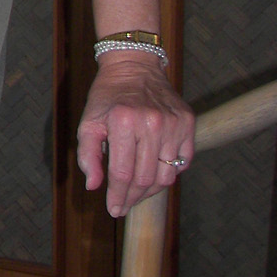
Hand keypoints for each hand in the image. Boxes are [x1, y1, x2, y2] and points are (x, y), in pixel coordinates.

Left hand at [76, 53, 194, 217]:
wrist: (133, 67)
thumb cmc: (107, 98)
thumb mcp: (88, 122)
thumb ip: (88, 156)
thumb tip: (94, 187)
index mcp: (124, 121)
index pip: (122, 172)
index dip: (117, 196)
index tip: (113, 210)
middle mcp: (152, 123)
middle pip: (145, 178)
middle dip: (132, 198)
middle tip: (123, 205)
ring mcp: (173, 123)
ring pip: (166, 174)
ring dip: (151, 190)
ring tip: (137, 193)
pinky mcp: (188, 122)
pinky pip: (183, 161)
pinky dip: (170, 173)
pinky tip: (155, 175)